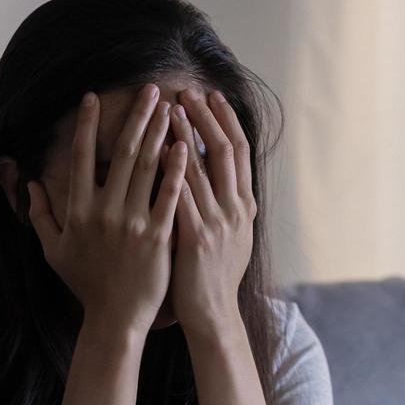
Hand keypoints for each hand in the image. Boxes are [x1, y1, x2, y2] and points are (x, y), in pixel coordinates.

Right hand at [27, 85, 189, 336]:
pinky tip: (183, 147)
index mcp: (77, 211)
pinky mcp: (157, 238)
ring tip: (170, 107)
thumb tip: (30, 185)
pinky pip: (167, 197)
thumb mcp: (53, 251)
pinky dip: (175, 171)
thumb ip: (40, 216)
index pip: (80, 158)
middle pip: (120, 153)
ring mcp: (131, 224)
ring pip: (145, 168)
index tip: (92, 96)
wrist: (115, 319)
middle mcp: (103, 212)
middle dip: (136, 117)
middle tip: (150, 89)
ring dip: (158, 133)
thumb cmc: (85, 284)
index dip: (86, 124)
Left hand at [165, 87, 256, 332]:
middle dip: (206, 118)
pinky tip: (160, 149)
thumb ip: (227, 205)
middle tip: (188, 90)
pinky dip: (173, 170)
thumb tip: (220, 175)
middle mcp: (236, 209)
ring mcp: (218, 223)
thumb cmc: (212, 276)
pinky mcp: (196, 237)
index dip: (226, 121)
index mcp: (245, 206)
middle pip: (224, 151)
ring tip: (170, 109)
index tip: (211, 96)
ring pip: (203, 168)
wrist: (212, 314)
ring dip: (186, 136)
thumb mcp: (231, 237)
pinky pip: (183, 196)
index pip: (240, 152)